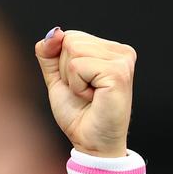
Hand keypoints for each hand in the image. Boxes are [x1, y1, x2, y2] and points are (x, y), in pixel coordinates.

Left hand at [34, 28, 136, 157]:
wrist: (90, 142)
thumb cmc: (77, 112)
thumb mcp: (56, 77)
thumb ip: (50, 52)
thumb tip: (55, 32)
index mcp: (109, 49)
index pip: (69, 36)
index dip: (62, 63)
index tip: (79, 83)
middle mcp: (121, 51)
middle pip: (70, 40)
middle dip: (66, 69)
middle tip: (84, 91)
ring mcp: (122, 60)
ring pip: (72, 50)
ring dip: (71, 78)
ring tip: (88, 94)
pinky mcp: (118, 73)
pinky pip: (77, 66)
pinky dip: (77, 85)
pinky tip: (93, 97)